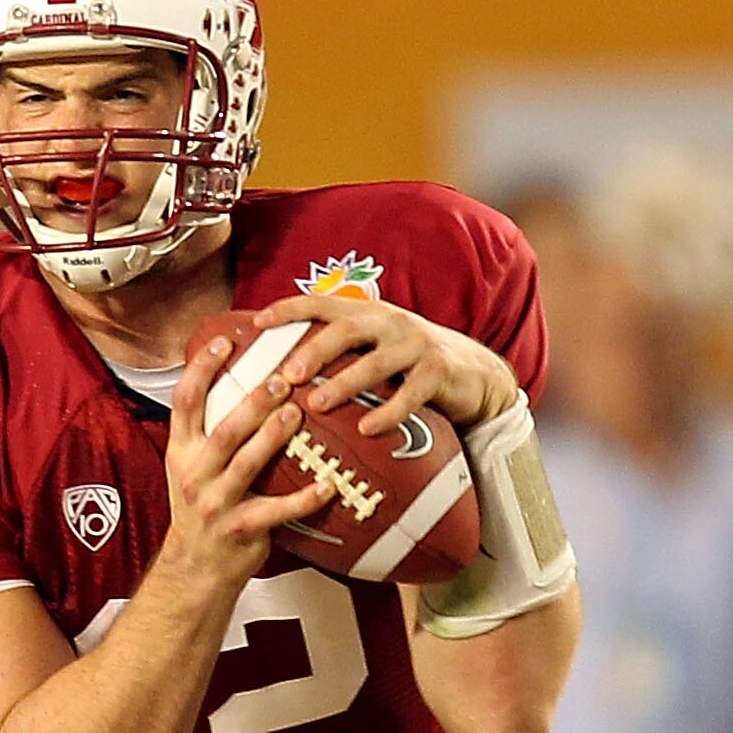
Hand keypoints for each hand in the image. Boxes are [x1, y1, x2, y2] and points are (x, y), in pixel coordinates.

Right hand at [162, 332, 330, 589]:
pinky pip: (276, 511)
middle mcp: (193, 475)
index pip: (184, 403)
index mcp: (181, 453)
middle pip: (222, 431)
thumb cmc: (204, 510)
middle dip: (251, 403)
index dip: (201, 370)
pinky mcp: (239, 529)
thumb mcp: (192, 468)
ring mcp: (214, 503)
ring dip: (272, 437)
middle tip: (281, 378)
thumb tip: (244, 381)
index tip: (223, 342)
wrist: (194, 569)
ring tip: (297, 413)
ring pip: (245, 465)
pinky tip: (328, 483)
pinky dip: (304, 498)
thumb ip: (210, 432)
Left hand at [256, 296, 516, 434]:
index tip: (258, 323)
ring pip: (376, 361)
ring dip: (345, 383)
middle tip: (286, 375)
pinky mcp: (438, 372)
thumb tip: (280, 373)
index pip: (324, 303)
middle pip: (348, 328)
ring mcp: (416, 345)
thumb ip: (339, 352)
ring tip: (317, 404)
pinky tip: (367, 429)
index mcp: (368, 315)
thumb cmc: (408, 366)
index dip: (290, 309)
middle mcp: (390, 323)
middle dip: (314, 350)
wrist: (474, 374)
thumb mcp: (374, 349)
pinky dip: (389, 411)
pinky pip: (411, 393)